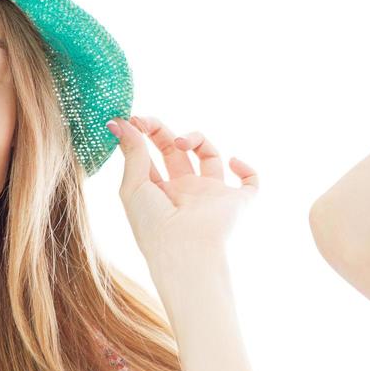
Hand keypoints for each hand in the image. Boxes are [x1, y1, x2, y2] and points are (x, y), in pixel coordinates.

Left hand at [111, 115, 255, 267]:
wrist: (184, 250)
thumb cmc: (153, 225)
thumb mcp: (134, 185)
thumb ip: (132, 152)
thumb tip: (118, 122)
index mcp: (159, 191)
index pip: (153, 155)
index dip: (145, 134)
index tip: (134, 120)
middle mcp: (185, 190)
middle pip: (178, 151)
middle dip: (163, 132)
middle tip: (149, 122)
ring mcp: (212, 195)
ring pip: (211, 156)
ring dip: (198, 139)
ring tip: (182, 143)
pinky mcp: (236, 202)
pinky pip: (251, 183)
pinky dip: (247, 169)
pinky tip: (232, 161)